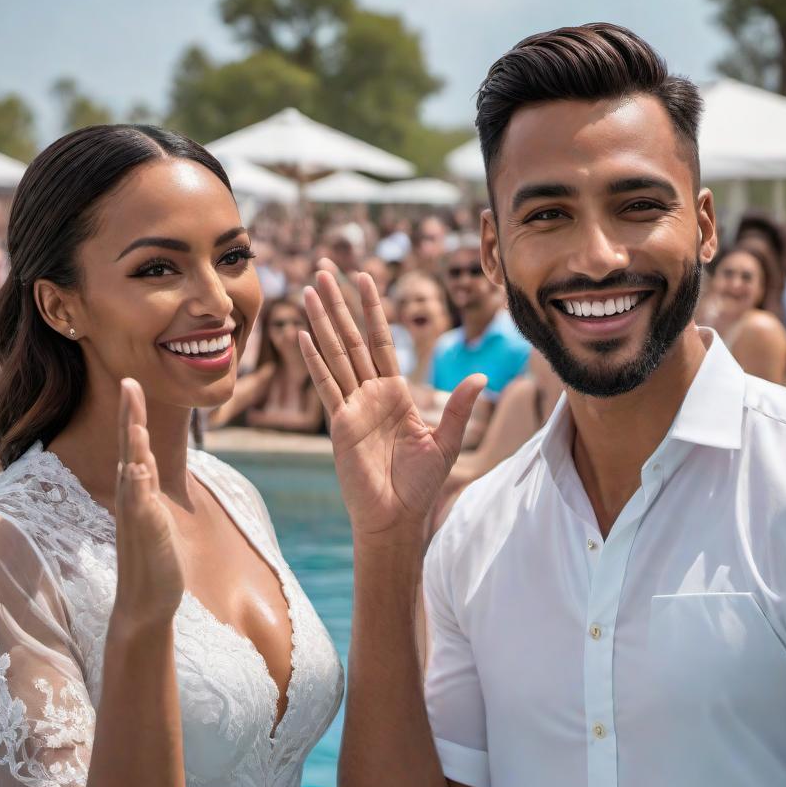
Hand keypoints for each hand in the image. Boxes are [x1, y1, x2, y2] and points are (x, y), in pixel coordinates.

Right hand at [110, 379, 184, 629]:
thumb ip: (146, 489)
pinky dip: (138, 486)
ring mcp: (136, 514)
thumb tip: (142, 465)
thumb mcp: (153, 514)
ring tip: (135, 415)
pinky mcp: (144, 533)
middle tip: (128, 380)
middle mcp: (132, 497)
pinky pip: (140, 505)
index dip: (133, 415)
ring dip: (133, 443)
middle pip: (129, 448)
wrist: (145, 601)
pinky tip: (138, 467)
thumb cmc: (152, 559)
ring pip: (133, 471)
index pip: (135, 445)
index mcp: (137, 490)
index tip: (132, 383)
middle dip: (130, 415)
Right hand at [299, 270, 485, 541]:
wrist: (397, 517)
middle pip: (353, 338)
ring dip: (323, 322)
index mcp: (397, 392)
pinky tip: (302, 335)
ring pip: (336, 354)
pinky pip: (326, 386)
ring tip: (310, 290)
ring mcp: (352, 406)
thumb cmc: (421, 485)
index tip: (364, 277)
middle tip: (325, 269)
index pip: (383, 340)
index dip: (374, 308)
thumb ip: (458, 407)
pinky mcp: (339, 424)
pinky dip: (315, 360)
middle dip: (340, 304)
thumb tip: (483, 377)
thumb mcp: (445, 441)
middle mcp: (372, 393)